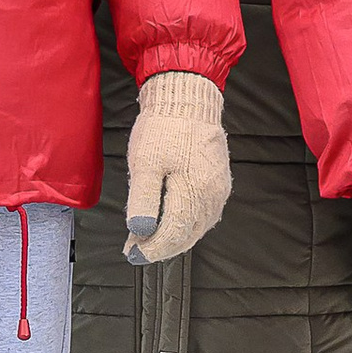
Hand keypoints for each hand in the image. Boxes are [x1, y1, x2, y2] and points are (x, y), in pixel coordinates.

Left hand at [124, 70, 230, 263]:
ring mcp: (218, 190)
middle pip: (187, 236)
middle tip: (137, 251)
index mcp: (194, 192)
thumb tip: (141, 232)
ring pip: (197, 228)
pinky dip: (186, 225)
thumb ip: (144, 200)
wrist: (187, 98)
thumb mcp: (145, 163)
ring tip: (149, 240)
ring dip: (174, 238)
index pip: (174, 233)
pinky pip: (203, 215)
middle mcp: (211, 196)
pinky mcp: (218, 183)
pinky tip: (171, 223)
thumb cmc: (164, 128)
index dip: (152, 248)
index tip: (133, 254)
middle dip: (161, 247)